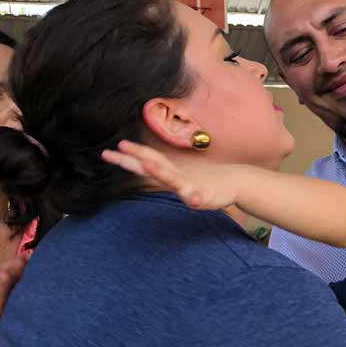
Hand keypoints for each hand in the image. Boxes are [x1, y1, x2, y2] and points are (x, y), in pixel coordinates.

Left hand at [102, 140, 238, 209]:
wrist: (233, 182)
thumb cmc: (205, 179)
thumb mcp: (180, 177)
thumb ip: (163, 173)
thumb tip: (143, 166)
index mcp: (171, 172)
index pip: (148, 160)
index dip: (131, 155)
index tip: (112, 149)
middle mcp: (178, 176)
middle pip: (154, 165)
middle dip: (138, 157)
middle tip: (121, 147)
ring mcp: (191, 185)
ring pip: (174, 179)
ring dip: (161, 172)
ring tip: (148, 165)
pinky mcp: (204, 196)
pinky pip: (198, 198)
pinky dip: (195, 198)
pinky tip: (193, 199)